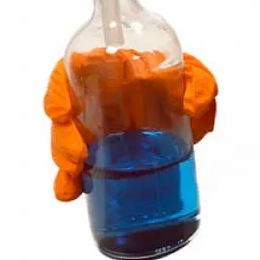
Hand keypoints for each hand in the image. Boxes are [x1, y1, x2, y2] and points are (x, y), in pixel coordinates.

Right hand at [44, 49, 217, 200]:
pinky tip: (70, 191)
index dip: (61, 90)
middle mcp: (98, 94)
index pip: (74, 70)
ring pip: (68, 139)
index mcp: (114, 68)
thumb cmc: (182, 81)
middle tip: (77, 156)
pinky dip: (69, 179)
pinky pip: (78, 164)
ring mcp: (96, 123)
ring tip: (73, 177)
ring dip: (64, 160)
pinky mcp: (100, 149)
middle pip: (66, 112)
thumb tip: (191, 106)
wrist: (186, 104)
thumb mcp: (195, 75)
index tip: (62, 112)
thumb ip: (199, 84)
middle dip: (64, 137)